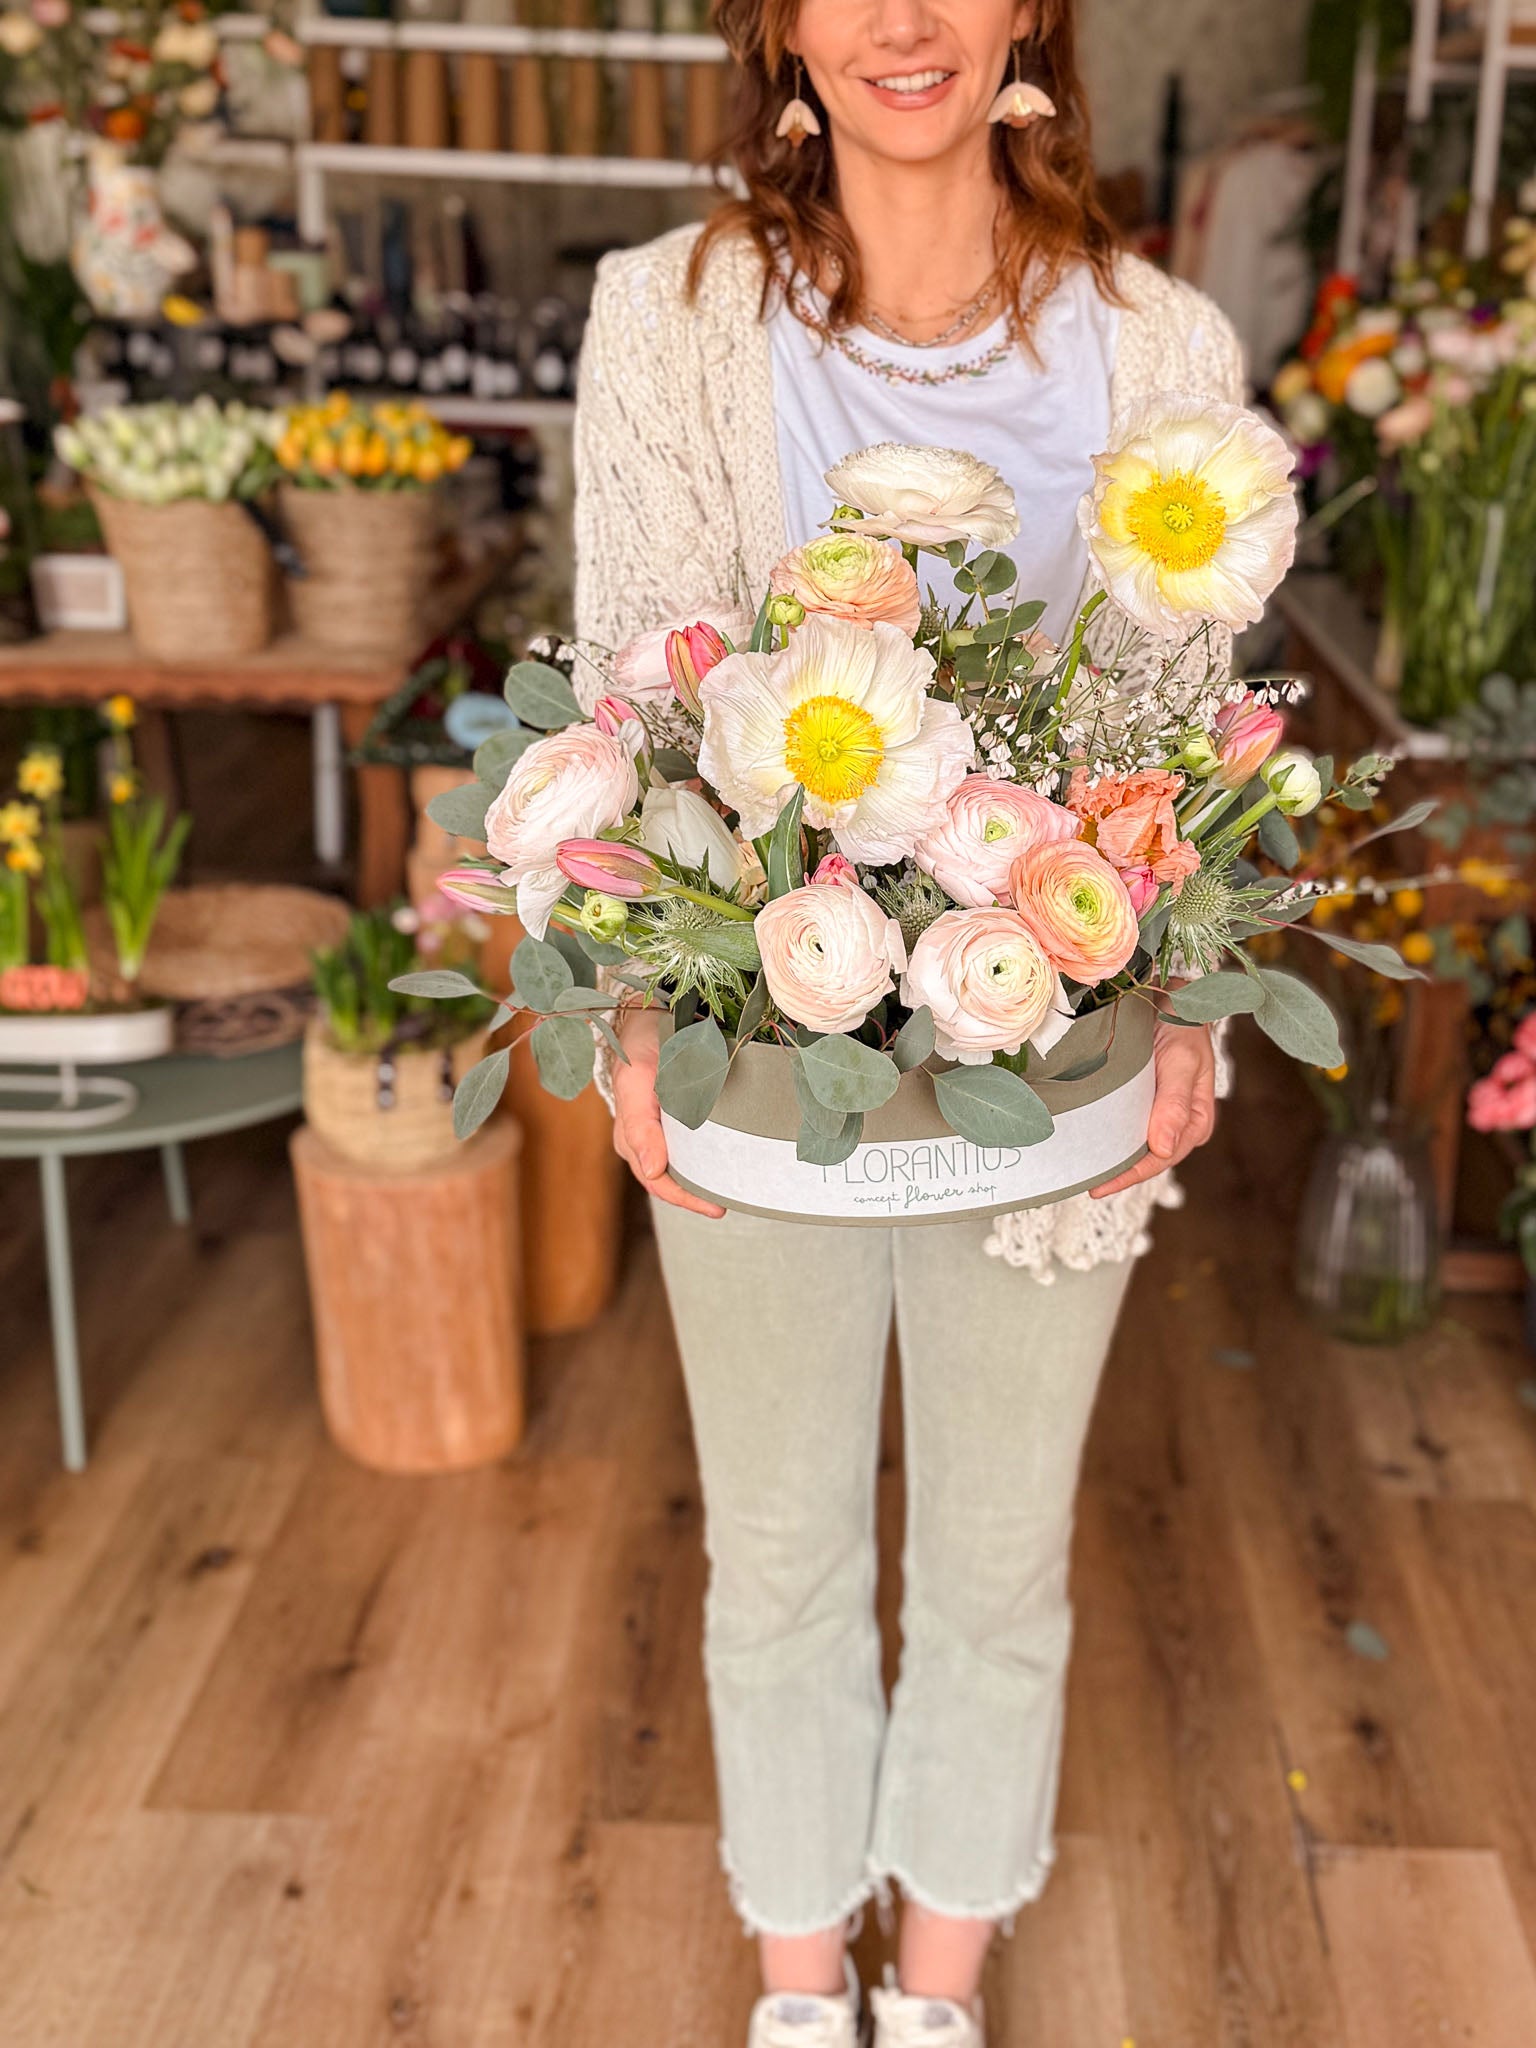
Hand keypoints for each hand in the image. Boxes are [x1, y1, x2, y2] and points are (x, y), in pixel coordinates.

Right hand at [611, 1008, 725, 1218]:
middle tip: (727, 1204)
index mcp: (630, 1131)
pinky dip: (703, 1164)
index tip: (713, 1204)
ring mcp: (652, 1133)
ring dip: (701, 1184)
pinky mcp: (667, 1125)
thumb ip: (641, 1125)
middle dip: (695, 1198)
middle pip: (666, 1182)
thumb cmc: (641, 1047)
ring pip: (676, 1171)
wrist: (644, 1020)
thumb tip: (654, 1171)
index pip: (656, 1178)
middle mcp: (639, 1139)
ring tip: (732, 1193)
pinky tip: (725, 1168)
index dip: (683, 1196)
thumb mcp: (637, 1079)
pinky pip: (683, 1153)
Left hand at [1090, 1018, 1216, 1198]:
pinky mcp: (1144, 1098)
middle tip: (1079, 1182)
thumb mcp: (1182, 1061)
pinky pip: (1124, 1123)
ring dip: (1109, 1155)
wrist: (1176, 997)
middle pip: (1145, 1158)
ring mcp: (1160, 1112)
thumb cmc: (1184, 1026)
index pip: (1160, 1160)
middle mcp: (1179, 1123)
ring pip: (1134, 1143)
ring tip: (1078, 1167)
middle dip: (1116, 1172)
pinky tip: (1086, 1137)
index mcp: (1196, 1121)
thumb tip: (1164, 1149)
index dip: (1130, 1176)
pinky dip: (1107, 1132)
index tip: (1099, 1186)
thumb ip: (1175, 1104)